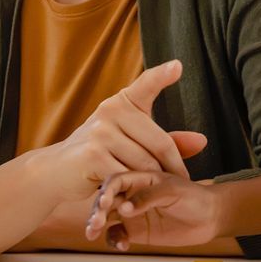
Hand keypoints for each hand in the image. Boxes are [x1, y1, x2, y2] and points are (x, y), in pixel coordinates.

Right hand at [40, 60, 208, 197]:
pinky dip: (133, 190)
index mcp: (122, 102)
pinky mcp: (93, 155)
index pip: (145, 85)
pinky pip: (128, 176)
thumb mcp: (133, 142)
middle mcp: (110, 110)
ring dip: (152, 182)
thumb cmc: (100, 154)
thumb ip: (168, 142)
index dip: (162, 75)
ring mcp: (100, 132)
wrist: (57, 172)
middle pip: (160, 142)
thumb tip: (203, 141)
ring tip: (152, 190)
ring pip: (145, 164)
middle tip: (181, 181)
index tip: (178, 65)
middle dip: (173, 167)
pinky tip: (131, 196)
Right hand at [84, 170, 225, 249]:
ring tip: (94, 233)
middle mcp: (132, 194)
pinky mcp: (135, 231)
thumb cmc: (195, 197)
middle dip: (97, 209)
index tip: (103, 202)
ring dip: (97, 224)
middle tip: (95, 222)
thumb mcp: (173, 191)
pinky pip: (117, 235)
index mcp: (140, 178)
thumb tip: (124, 207)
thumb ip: (149, 197)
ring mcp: (132, 213)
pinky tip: (121, 245)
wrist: (210, 218)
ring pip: (106, 217)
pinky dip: (114, 240)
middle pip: (107, 199)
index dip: (107, 190)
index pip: (116, 180)